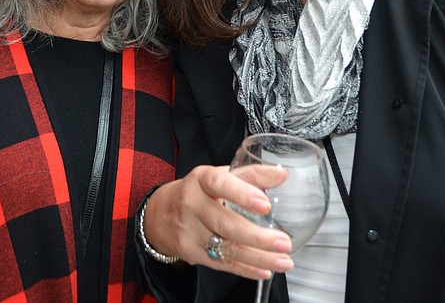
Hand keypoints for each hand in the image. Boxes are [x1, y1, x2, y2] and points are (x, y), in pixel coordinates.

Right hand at [144, 165, 293, 279]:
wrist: (160, 213)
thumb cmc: (197, 191)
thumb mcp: (218, 176)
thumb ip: (251, 175)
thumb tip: (281, 174)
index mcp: (202, 180)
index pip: (221, 185)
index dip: (243, 195)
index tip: (265, 204)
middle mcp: (192, 204)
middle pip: (226, 223)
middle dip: (258, 237)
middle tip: (284, 243)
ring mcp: (189, 231)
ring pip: (226, 248)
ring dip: (258, 257)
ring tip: (283, 261)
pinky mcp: (191, 252)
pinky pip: (222, 263)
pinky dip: (245, 269)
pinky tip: (264, 270)